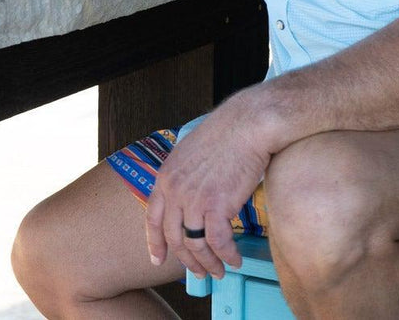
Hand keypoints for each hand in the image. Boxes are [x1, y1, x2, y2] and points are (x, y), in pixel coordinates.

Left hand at [144, 106, 271, 278]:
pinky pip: (218, 242)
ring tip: (220, 271)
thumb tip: (190, 198)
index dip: (154, 241)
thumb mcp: (190, 153)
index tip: (157, 259)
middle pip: (173, 237)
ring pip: (195, 244)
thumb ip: (183, 176)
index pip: (152, 217)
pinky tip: (235, 259)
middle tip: (199, 273)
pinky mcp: (216, 206)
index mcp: (165, 176)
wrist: (246, 125)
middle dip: (187, 260)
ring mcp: (193, 199)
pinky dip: (227, 255)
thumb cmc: (226, 135)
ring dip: (208, 263)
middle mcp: (174, 190)